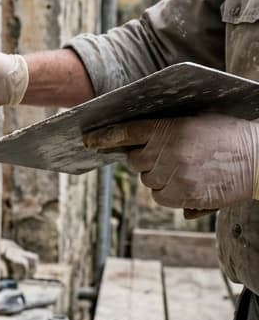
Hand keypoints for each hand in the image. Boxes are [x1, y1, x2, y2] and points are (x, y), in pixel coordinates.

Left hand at [83, 115, 258, 211]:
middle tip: (164, 156)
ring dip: (158, 177)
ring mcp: (176, 175)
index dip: (105, 137)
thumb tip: (133, 147)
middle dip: (143, 159)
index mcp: (171, 127)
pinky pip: (161, 198)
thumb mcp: (198, 122)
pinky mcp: (185, 196)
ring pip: (148, 181)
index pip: (127, 131)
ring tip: (185, 169)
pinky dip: (168, 194)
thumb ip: (166, 132)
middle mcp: (168, 151)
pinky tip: (188, 184)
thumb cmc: (230, 136)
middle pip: (135, 160)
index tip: (89, 141)